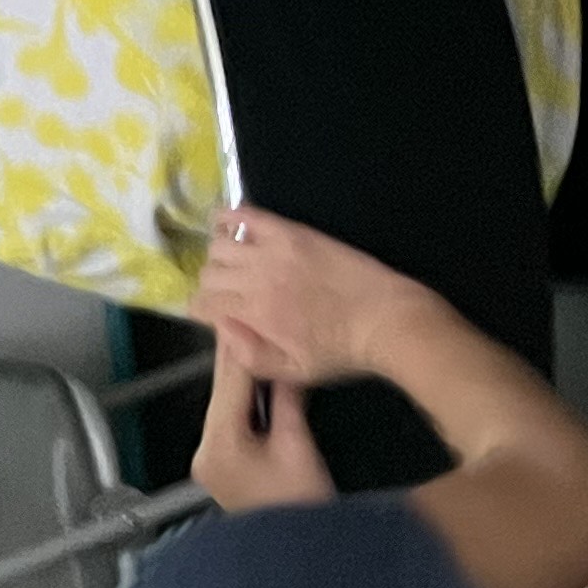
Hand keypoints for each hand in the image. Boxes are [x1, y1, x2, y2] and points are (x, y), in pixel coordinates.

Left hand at [190, 323, 332, 511]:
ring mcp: (209, 462)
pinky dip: (245, 405)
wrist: (296, 558)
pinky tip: (260, 388)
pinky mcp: (220, 469)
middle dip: (241, 362)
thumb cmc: (301, 508)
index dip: (242, 347)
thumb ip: (288, 400)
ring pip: (226, 406)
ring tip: (260, 348)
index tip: (247, 316)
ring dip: (244, 382)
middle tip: (253, 324)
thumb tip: (284, 363)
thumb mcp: (299, 447)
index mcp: (220, 443)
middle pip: (224, 393)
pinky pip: (230, 424)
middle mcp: (205, 451)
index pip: (230, 382)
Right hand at [191, 206, 435, 385]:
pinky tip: (229, 226)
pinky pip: (247, 215)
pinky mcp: (292, 232)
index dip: (201, 311)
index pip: (204, 304)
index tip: (211, 315)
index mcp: (256, 314)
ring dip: (219, 257)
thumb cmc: (341, 351)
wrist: (385, 319)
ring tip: (234, 266)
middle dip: (210, 287)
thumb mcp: (295, 372)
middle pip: (208, 273)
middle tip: (228, 295)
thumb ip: (251, 356)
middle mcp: (257, 278)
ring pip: (220, 245)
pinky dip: (230, 217)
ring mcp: (274, 250)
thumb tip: (220, 329)